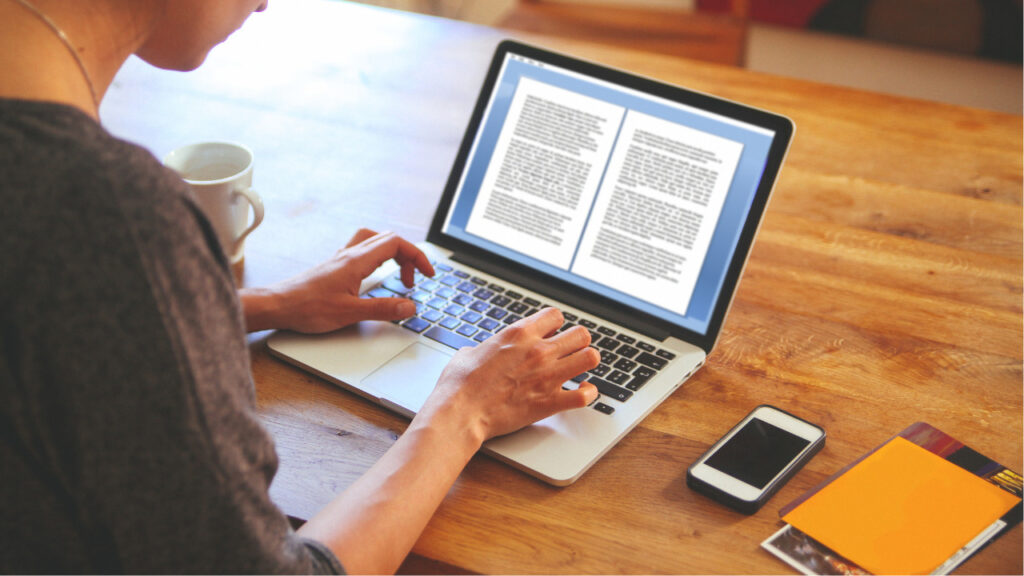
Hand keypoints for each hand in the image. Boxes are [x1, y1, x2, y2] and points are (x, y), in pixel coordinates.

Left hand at [241, 229, 433, 332]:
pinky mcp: (334, 267)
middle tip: (414, 280)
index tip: (427, 274)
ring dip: (393, 254)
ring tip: (398, 276)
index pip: (396, 244)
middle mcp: (349, 255)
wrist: (277, 306)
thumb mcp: (350, 313)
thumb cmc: (307, 308)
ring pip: (374, 241)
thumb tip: (409, 306)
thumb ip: (383, 309)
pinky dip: (377, 259)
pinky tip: (375, 277)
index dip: (417, 256)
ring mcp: (341, 259)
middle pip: (388, 239)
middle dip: (408, 256)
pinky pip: (362, 251)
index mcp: (357, 261)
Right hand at [419, 308, 600, 443]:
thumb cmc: (460, 384)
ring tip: (578, 368)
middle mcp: (539, 351)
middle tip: (569, 351)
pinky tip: (583, 391)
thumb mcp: (469, 352)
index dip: (555, 324)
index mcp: (519, 334)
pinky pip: (585, 395)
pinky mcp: (550, 402)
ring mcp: (548, 376)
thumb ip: (487, 347)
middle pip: (581, 334)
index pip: (555, 315)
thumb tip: (484, 351)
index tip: (551, 333)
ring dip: (586, 362)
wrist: (460, 412)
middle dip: (577, 341)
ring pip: (590, 357)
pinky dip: (588, 394)